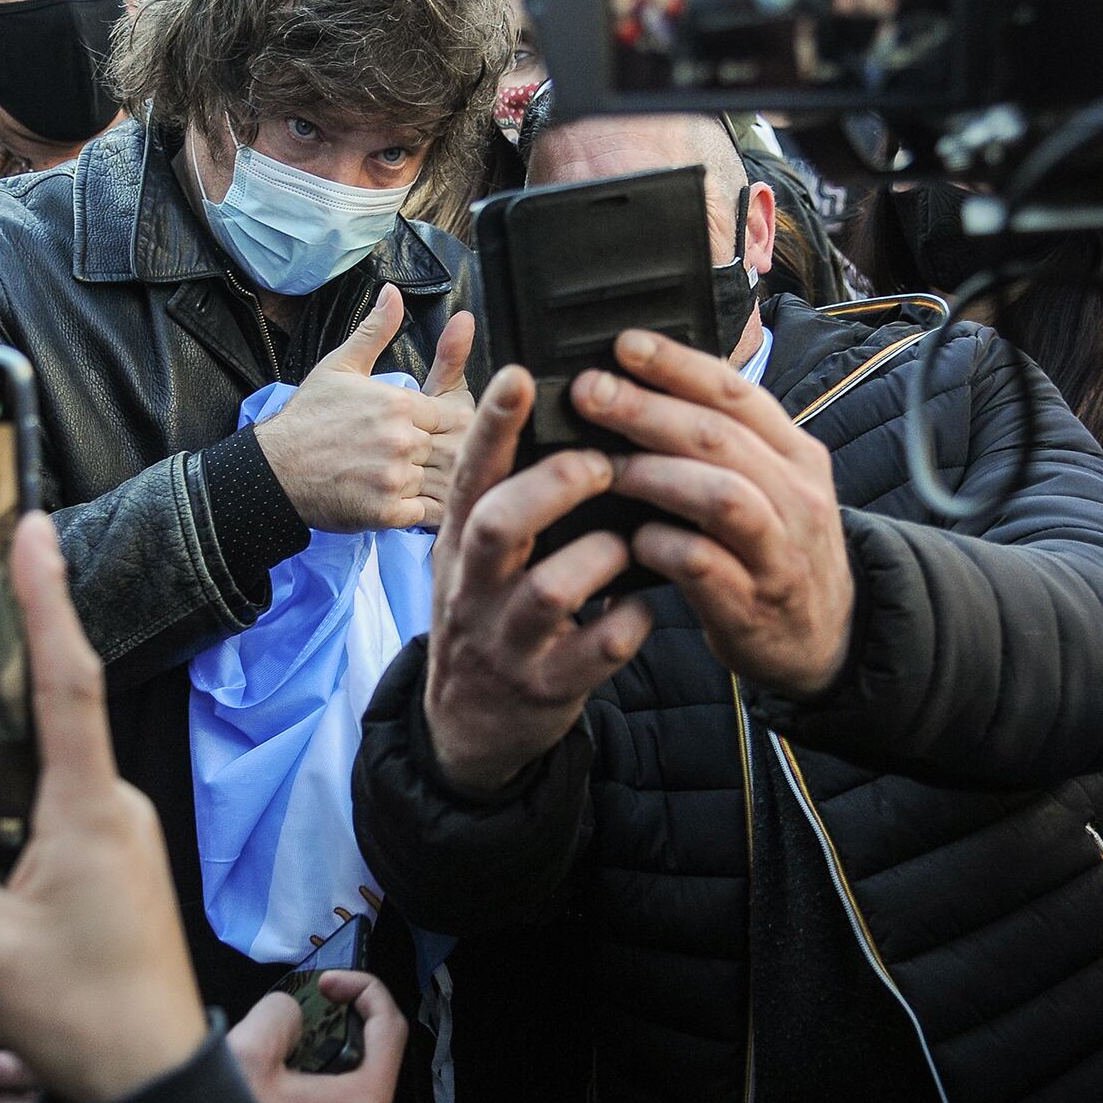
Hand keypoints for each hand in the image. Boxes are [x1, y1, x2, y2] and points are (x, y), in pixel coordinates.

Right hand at [0, 516, 207, 1102]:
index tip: (33, 530)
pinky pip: (18, 864)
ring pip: (9, 815)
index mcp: (90, 810)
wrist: (150, 1085)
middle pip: (29, 739)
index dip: (47, 599)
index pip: (66, 679)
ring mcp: (104, 847)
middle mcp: (105, 813)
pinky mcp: (96, 882)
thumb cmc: (82, 1016)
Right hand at [227, 972, 406, 1102]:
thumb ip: (281, 1014)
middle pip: (376, 1052)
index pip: (390, 1028)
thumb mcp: (249, 1052)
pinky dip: (318, 1076)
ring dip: (327, 1048)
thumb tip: (291, 1015)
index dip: (364, 990)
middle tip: (313, 1003)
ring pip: (355, 1077)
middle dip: (343, 1018)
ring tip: (291, 1038)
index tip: (330, 983)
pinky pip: (336, 1099)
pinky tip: (284, 1073)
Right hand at [254, 284, 473, 532]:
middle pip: (445, 449)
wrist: (273, 471)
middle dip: (431, 454)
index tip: (415, 431)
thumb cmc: (306, 418)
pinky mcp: (387, 513)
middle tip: (406, 458)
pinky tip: (394, 500)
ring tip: (394, 478)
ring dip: (423, 482)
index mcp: (397, 404)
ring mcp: (395, 478)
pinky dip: (416, 510)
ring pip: (436, 482)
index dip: (434, 425)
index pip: (448, 415)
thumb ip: (375, 331)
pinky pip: (424, 514)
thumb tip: (393, 294)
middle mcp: (402, 440)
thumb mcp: (339, 367)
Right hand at [421, 367, 653, 791]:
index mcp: (458, 542)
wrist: (467, 728)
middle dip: (556, 484)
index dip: (492, 424)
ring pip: (551, 588)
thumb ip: (502, 494)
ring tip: (630, 542)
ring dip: (602, 555)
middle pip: (498, 523)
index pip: (470, 473)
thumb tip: (550, 412)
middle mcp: (474, 587)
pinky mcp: (546, 686)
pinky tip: (644, 607)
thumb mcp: (472, 555)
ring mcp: (507, 640)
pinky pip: (597, 649)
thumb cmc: (487, 613)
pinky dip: (629, 621)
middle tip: (602, 463)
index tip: (521, 374)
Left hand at [573, 329, 854, 698]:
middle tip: (590, 392)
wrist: (822, 639)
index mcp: (796, 454)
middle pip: (720, 438)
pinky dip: (662, 545)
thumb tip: (640, 388)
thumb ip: (722, 443)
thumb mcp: (770, 486)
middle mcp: (795, 496)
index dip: (678, 365)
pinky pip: (703, 564)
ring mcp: (777, 552)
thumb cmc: (773, 550)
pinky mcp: (752, 605)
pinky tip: (632, 539)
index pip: (736, 393)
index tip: (624, 344)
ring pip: (720, 497)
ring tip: (605, 469)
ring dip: (655, 476)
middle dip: (648, 409)